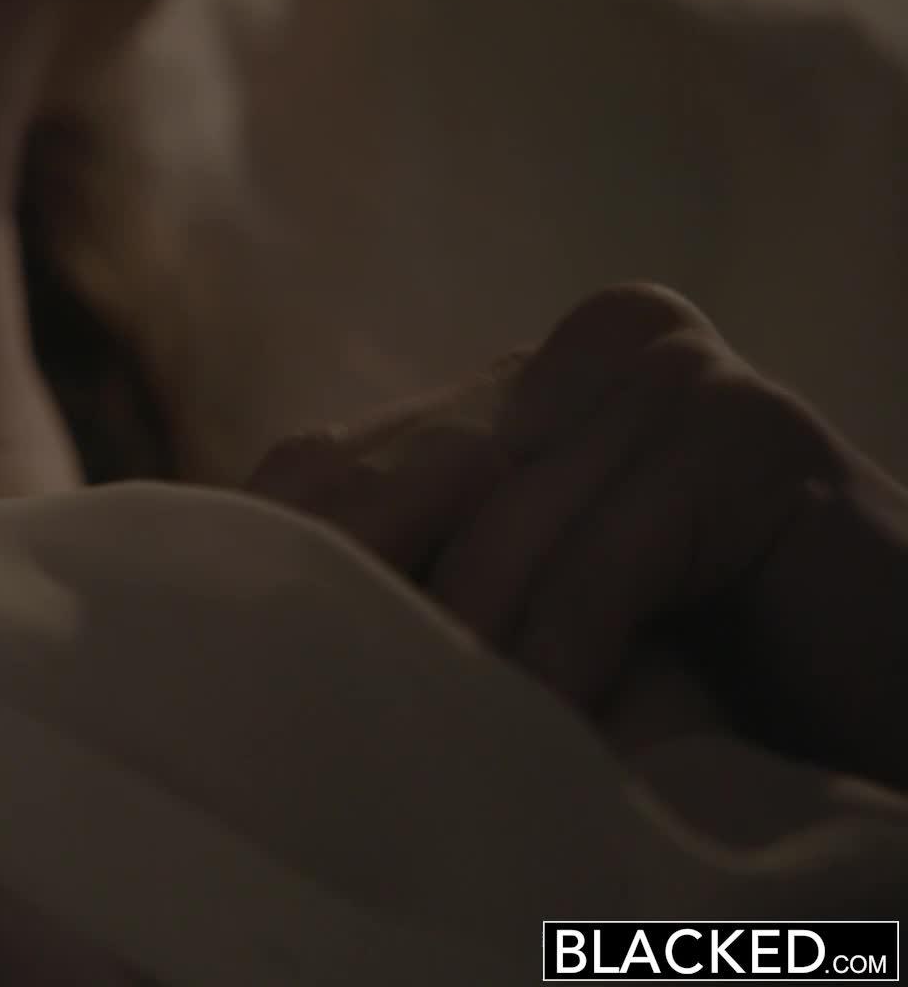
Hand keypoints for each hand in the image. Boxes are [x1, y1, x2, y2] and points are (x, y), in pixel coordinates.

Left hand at [249, 283, 907, 786]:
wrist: (880, 687)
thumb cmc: (695, 663)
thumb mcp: (528, 600)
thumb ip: (426, 561)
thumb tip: (255, 587)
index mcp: (521, 374)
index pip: (360, 458)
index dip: (304, 566)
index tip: (247, 665)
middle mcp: (588, 345)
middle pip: (419, 484)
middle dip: (372, 607)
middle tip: (304, 712)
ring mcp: (671, 372)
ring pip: (505, 530)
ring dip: (469, 656)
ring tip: (420, 747)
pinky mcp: (747, 430)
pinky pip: (606, 565)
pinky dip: (566, 665)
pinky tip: (546, 742)